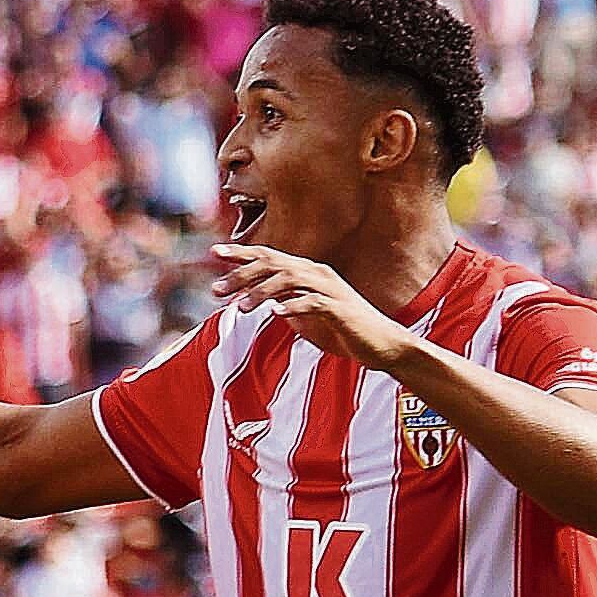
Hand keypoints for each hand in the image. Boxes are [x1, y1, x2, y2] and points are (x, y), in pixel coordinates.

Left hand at [207, 244, 414, 368]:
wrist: (381, 343)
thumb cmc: (344, 329)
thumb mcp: (308, 313)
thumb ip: (286, 302)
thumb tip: (261, 301)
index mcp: (308, 272)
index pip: (270, 256)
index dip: (242, 252)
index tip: (214, 252)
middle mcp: (318, 274)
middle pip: (274, 263)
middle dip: (242, 273)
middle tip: (216, 290)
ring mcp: (330, 289)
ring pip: (290, 278)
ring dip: (262, 291)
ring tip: (240, 307)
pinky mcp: (341, 309)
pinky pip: (314, 303)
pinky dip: (293, 306)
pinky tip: (275, 314)